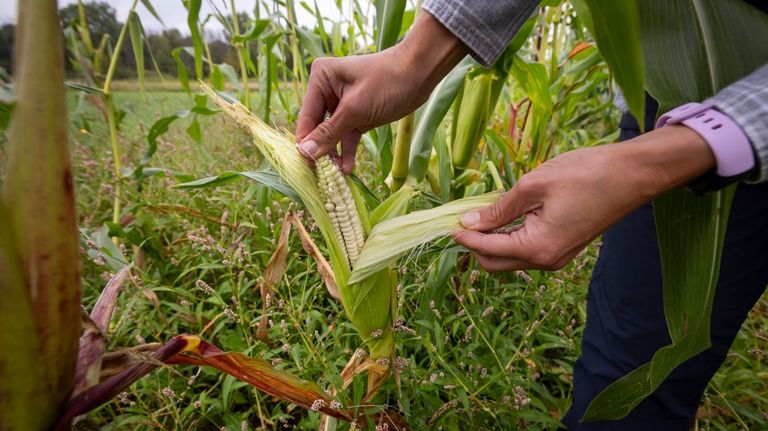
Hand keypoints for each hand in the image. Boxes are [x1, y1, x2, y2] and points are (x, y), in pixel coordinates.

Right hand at [296, 12, 466, 172]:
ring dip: (334, 154)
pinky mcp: (356, 115)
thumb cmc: (387, 82)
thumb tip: (304, 152)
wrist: (421, 73)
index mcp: (320, 79)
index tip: (305, 167)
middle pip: (317, 128)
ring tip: (335, 176)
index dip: (305, 142)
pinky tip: (348, 168)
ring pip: (331, 135)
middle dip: (320, 150)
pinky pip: (346, 136)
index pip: (306, 117)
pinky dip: (347, 151)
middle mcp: (327, 90)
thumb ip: (329, 133)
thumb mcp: (355, 109)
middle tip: (321, 176)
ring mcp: (341, 104)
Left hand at [453, 126, 715, 271]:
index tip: (445, 222)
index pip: (486, 250)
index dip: (463, 237)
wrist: (633, 175)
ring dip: (491, 241)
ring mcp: (557, 258)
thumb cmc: (585, 174)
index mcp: (537, 248)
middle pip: (494, 263)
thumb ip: (498, 208)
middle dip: (474, 244)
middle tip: (461, 217)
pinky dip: (510, 237)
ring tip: (481, 212)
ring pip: (510, 258)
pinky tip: (505, 215)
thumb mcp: (534, 186)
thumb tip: (468, 223)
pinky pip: (527, 251)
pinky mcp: (564, 248)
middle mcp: (546, 261)